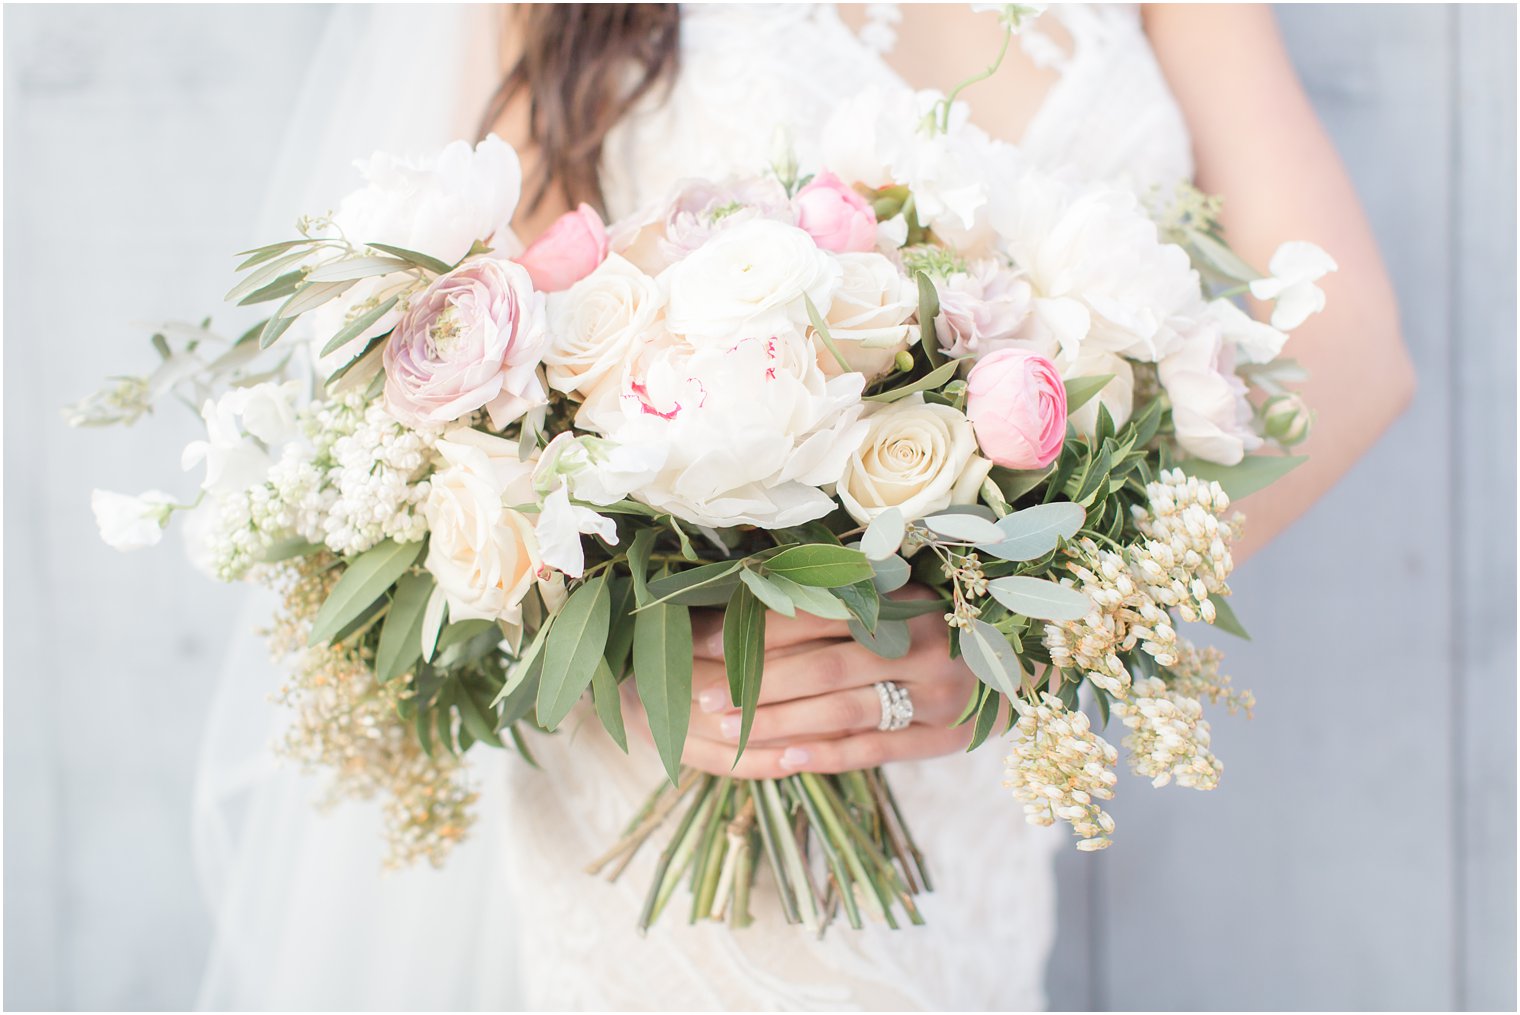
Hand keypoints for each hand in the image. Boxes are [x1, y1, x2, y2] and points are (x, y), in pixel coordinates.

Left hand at [622, 587, 980, 777]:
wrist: (1021, 660)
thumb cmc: (935, 623)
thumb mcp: (895, 598)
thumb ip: (837, 598)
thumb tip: (743, 591)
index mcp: (901, 596)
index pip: (814, 612)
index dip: (753, 630)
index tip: (701, 646)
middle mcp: (923, 641)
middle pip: (822, 665)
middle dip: (754, 684)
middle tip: (702, 698)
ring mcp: (936, 692)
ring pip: (843, 710)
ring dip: (779, 722)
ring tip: (728, 731)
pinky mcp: (945, 735)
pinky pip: (875, 749)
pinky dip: (825, 755)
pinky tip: (781, 761)